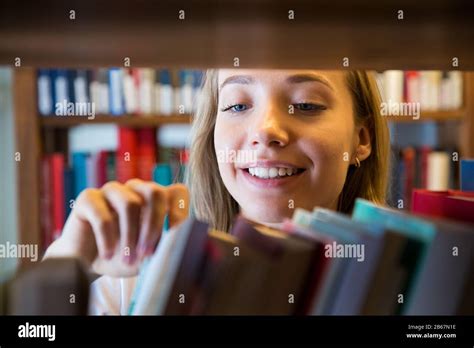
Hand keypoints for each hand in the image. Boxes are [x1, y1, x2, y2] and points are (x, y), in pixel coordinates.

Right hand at [43, 179, 188, 276]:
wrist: (84, 263)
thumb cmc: (121, 256)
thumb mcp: (147, 255)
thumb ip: (163, 246)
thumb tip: (176, 242)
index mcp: (155, 198)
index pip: (177, 192)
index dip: (180, 212)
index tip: (175, 238)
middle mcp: (135, 189)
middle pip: (154, 193)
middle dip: (154, 225)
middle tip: (148, 254)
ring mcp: (111, 190)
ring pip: (130, 204)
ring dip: (131, 236)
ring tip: (128, 260)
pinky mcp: (88, 198)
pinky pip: (102, 216)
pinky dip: (107, 240)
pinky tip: (107, 255)